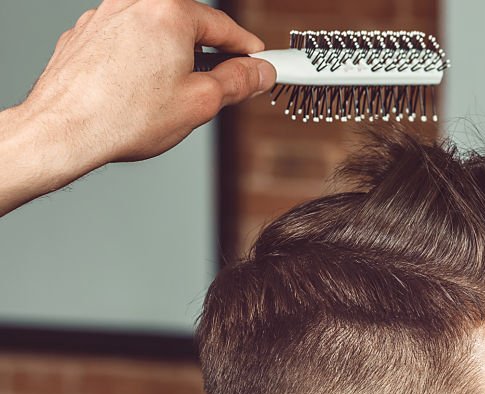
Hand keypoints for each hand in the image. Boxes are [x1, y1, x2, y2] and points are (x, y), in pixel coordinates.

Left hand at [0, 0, 274, 215]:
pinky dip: (142, 62)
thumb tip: (259, 72)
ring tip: (176, 96)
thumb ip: (238, 81)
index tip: (262, 61)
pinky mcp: (83, 35)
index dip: (248, 48)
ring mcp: (104, 17)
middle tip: (224, 85)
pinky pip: (127, 43)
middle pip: (187, 26)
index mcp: (168, 12)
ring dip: (173, 59)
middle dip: (208, 55)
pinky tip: (143, 93)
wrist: (64, 131)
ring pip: (155, 34)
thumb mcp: (202, 102)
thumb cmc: (125, 117)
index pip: (223, 25)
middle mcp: (134, 4)